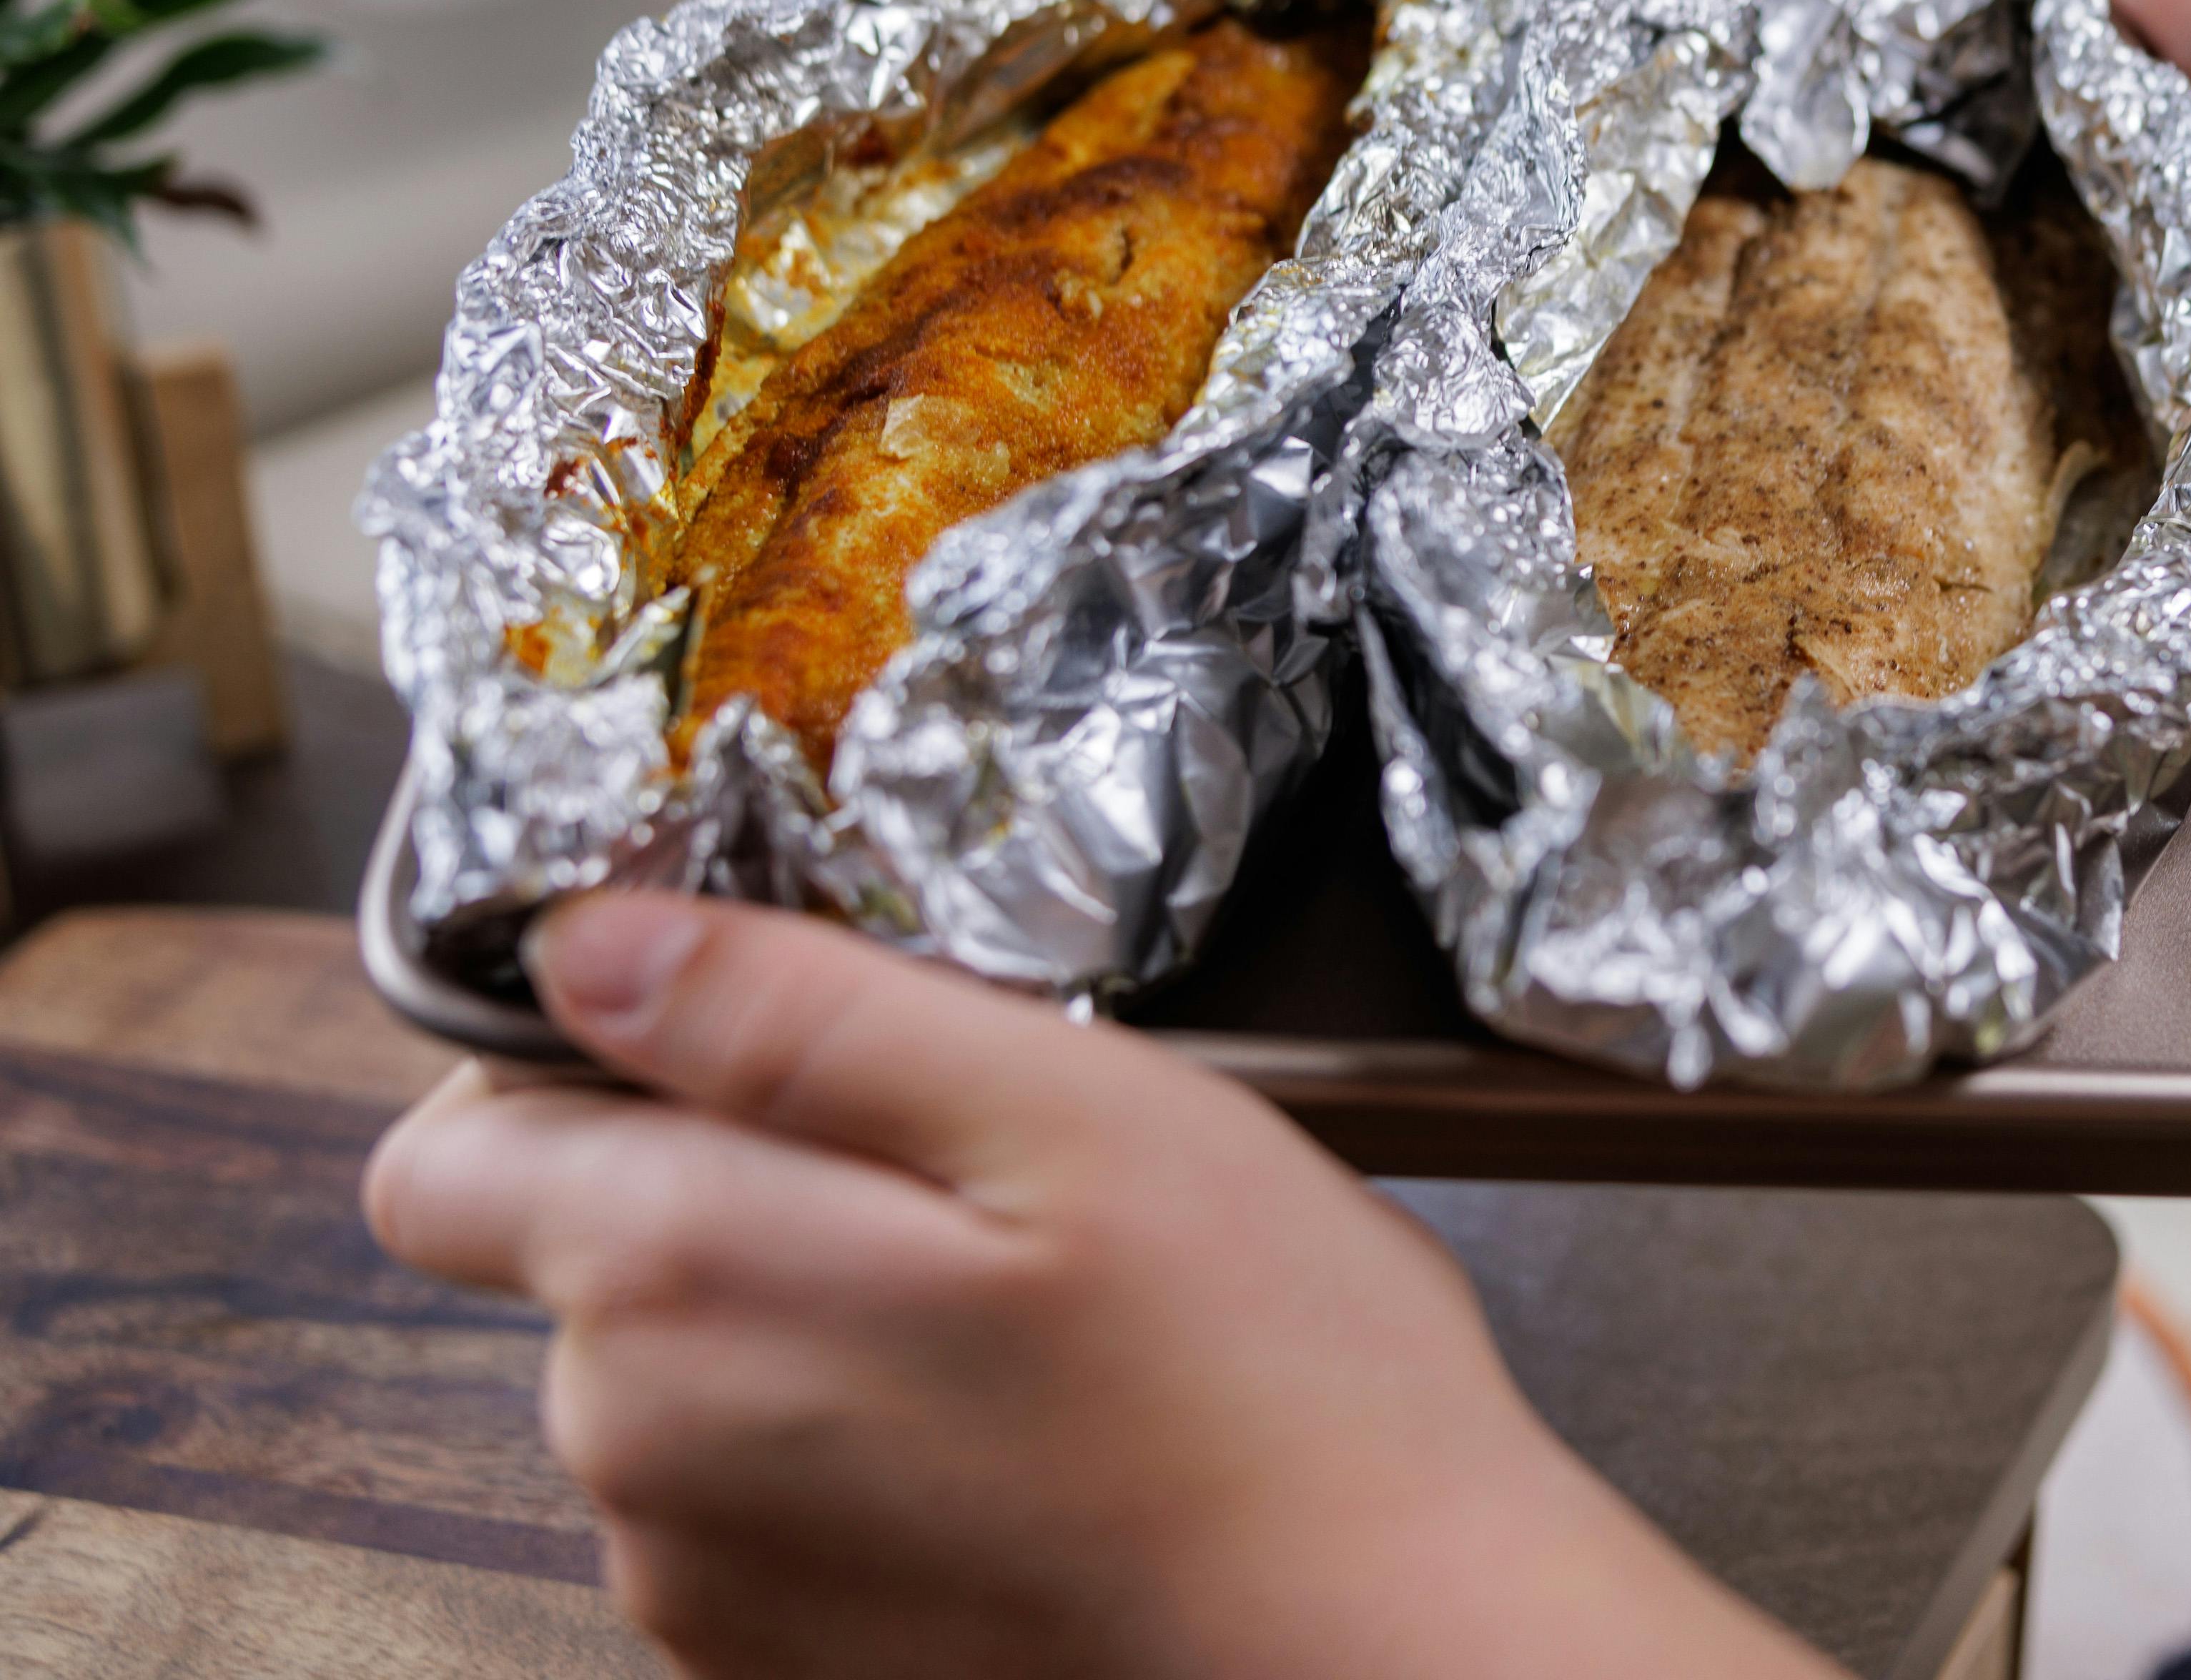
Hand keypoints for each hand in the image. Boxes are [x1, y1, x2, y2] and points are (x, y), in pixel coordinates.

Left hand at [365, 893, 1837, 1679]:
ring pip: (678, 1376)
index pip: (444, 1160)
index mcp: (676, 1277)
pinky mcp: (780, 1670)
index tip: (743, 1054)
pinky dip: (850, 1441)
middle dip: (737, 1182)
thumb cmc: (1262, 1374)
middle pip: (582, 1259)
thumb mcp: (1060, 1105)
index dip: (566, 1073)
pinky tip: (1014, 1432)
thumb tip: (583, 945)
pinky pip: (752, 1497)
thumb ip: (791, 1013)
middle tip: (965, 1174)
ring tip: (1014, 1312)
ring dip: (806, 1312)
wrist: (1386, 1652)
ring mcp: (700, 1589)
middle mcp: (636, 1455)